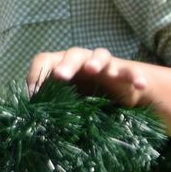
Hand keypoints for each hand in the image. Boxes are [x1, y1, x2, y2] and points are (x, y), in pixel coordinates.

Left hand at [28, 47, 150, 107]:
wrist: (118, 98)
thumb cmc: (83, 99)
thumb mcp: (66, 102)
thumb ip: (50, 104)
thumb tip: (31, 117)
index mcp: (62, 65)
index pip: (45, 59)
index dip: (36, 73)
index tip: (34, 93)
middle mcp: (82, 60)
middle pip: (73, 54)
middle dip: (66, 64)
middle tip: (60, 76)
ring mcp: (104, 65)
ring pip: (100, 55)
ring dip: (95, 61)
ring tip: (93, 69)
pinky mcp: (124, 74)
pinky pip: (131, 71)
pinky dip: (135, 76)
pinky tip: (139, 85)